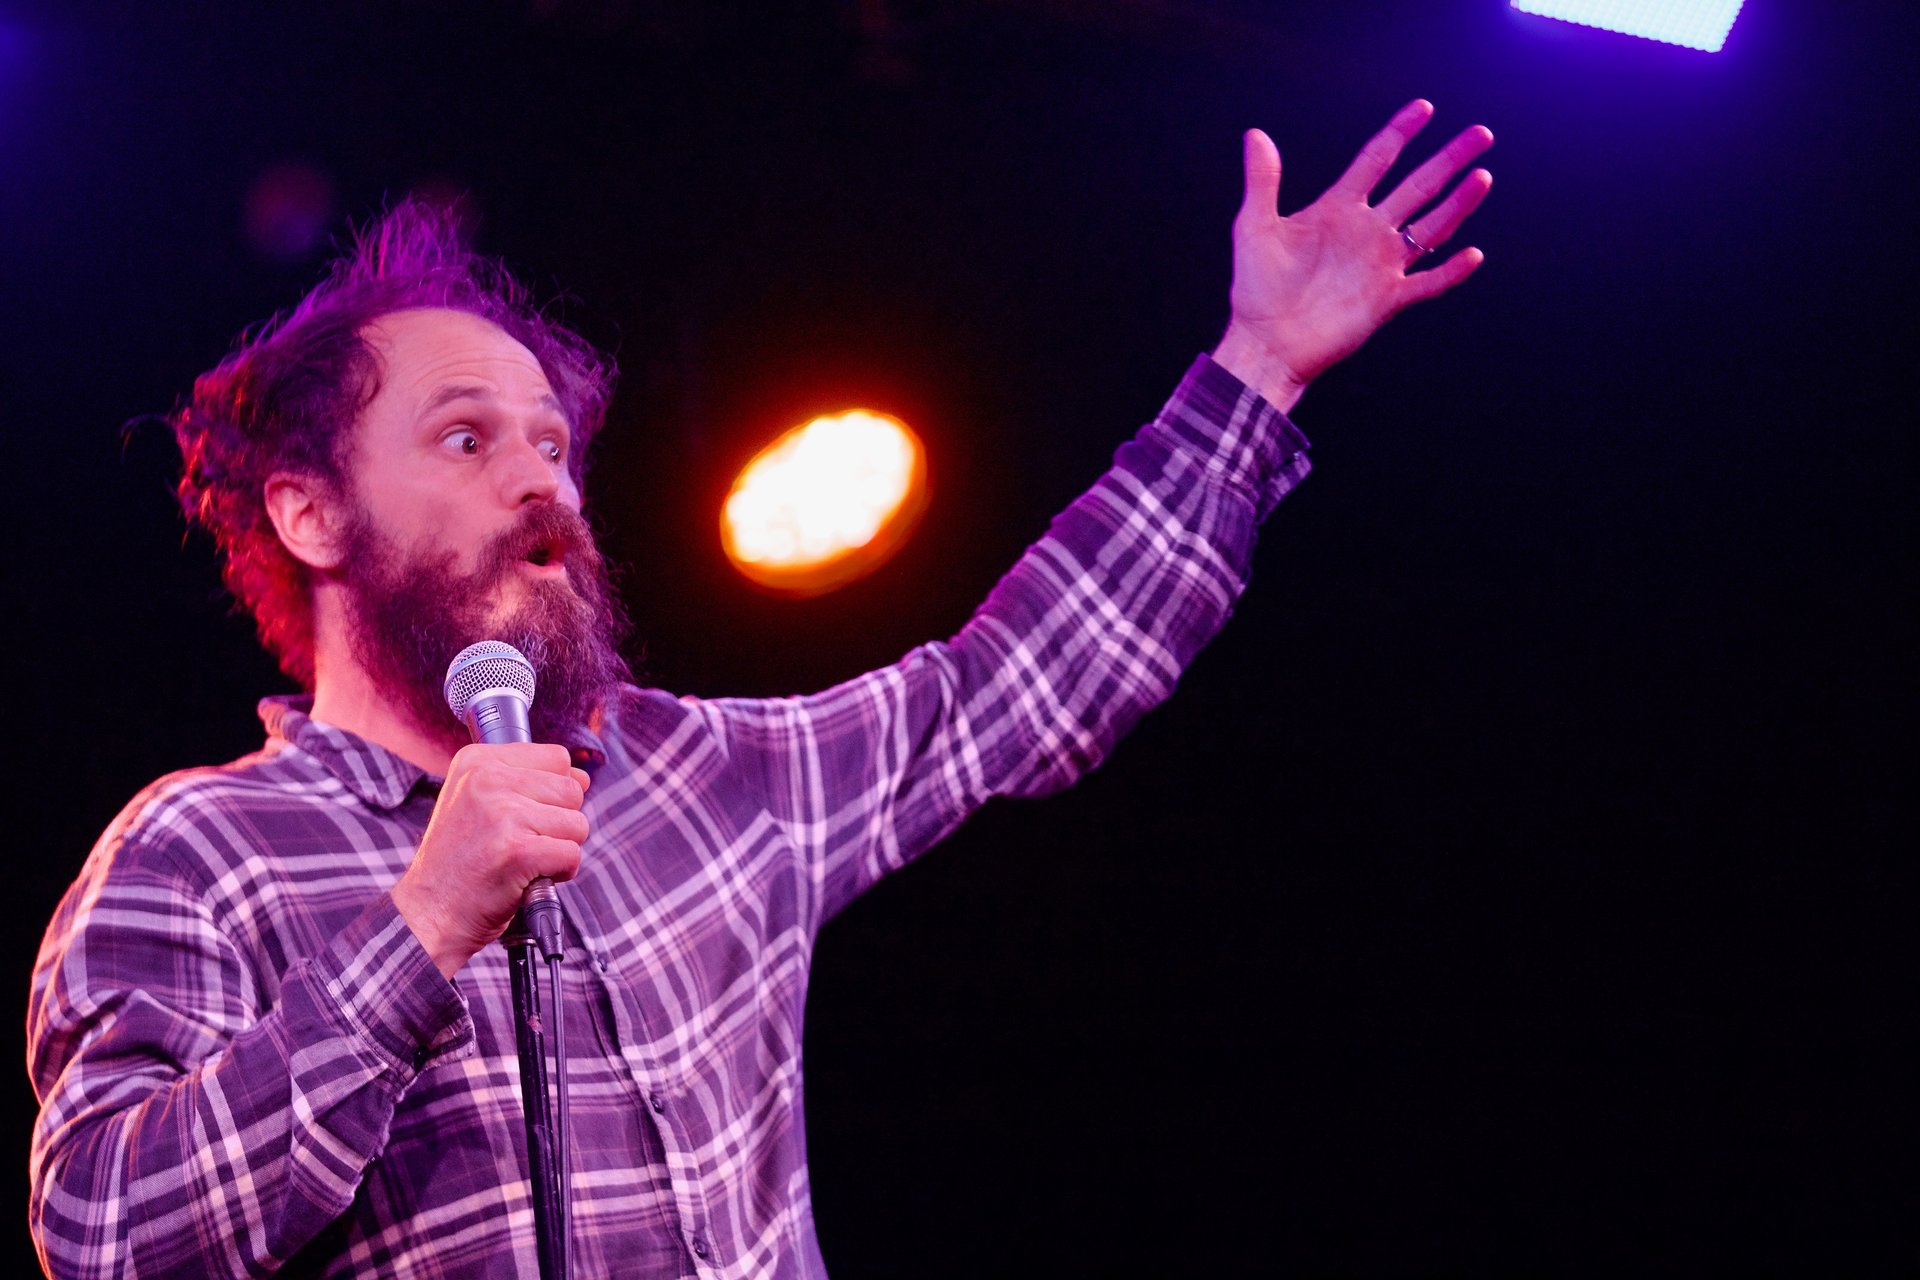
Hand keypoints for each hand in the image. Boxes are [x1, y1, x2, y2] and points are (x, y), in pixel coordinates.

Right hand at [391, 742, 591, 977]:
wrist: (428, 913)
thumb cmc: (460, 861)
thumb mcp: (478, 802)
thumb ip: (529, 781)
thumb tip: (583, 777)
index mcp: (477, 761)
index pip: (556, 758)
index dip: (553, 793)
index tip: (522, 816)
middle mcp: (487, 779)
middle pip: (572, 790)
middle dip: (558, 824)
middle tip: (519, 844)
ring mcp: (502, 813)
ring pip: (577, 824)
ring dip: (559, 849)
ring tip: (521, 861)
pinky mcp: (518, 850)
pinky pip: (572, 854)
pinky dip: (560, 873)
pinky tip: (527, 878)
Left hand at [1213, 100, 1492, 410]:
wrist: (1266, 343)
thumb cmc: (1255, 288)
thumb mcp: (1254, 228)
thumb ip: (1262, 181)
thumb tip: (1255, 134)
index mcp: (1338, 209)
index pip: (1377, 160)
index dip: (1400, 133)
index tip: (1424, 108)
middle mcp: (1367, 231)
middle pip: (1418, 186)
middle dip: (1449, 159)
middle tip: (1481, 133)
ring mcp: (1381, 265)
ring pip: (1431, 227)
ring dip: (1458, 204)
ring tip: (1482, 176)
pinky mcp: (1387, 299)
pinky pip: (1427, 282)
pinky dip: (1451, 271)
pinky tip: (1472, 254)